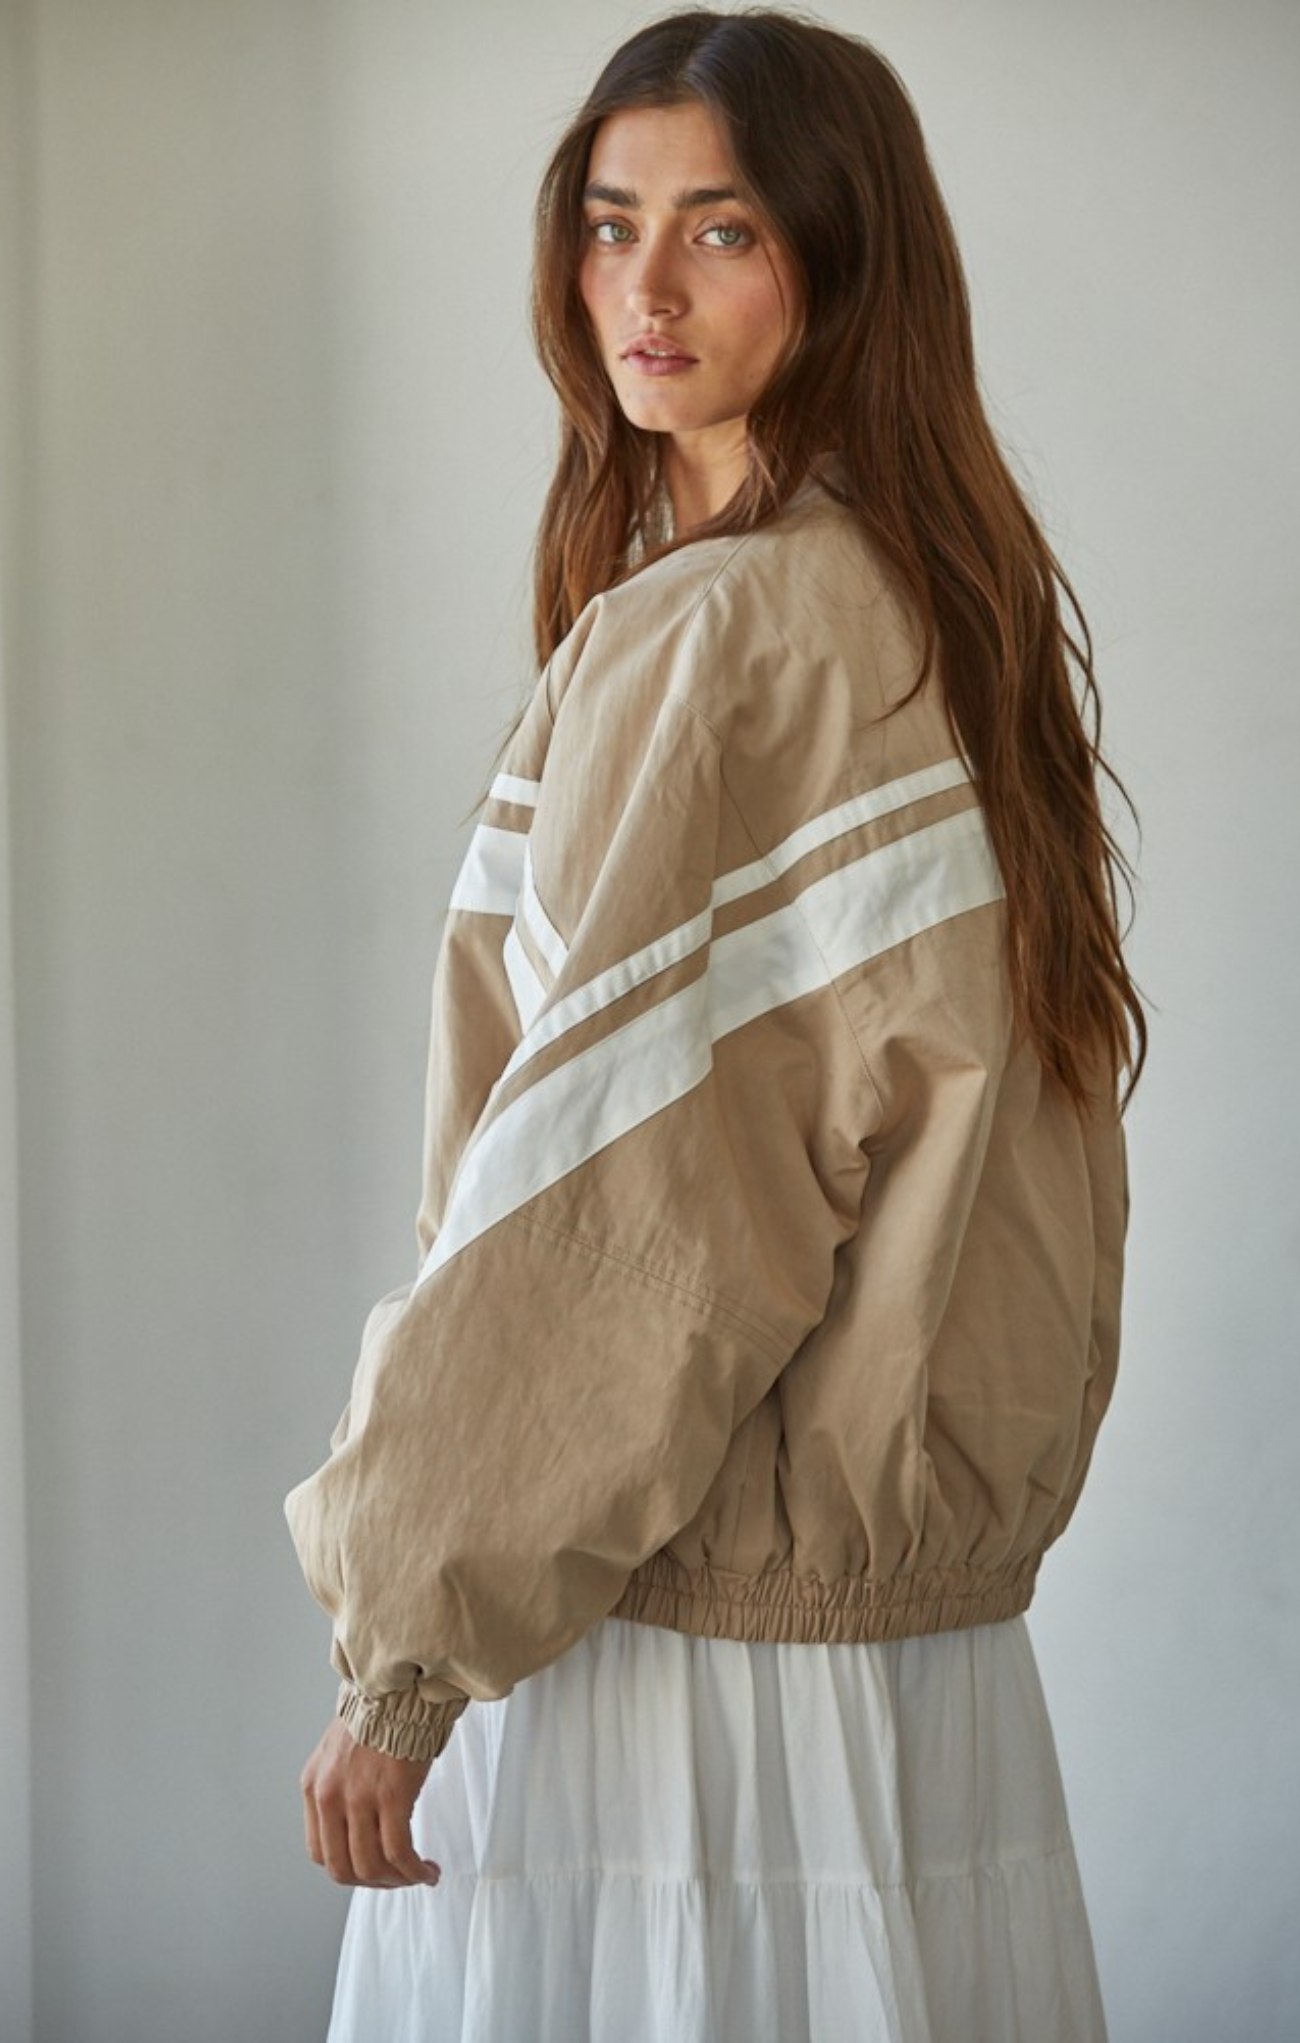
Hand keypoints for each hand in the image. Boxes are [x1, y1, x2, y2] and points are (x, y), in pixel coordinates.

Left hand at [300, 1717, 440, 1887]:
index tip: (372, 1868)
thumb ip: (341, 1791)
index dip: (348, 1869)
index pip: (320, 1853)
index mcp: (314, 1787)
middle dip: (372, 1882)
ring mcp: (359, 1798)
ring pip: (371, 1866)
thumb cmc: (378, 1717)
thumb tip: (360, 1829)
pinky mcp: (392, 1795)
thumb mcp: (339, 1756)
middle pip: (342, 1868)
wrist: (400, 1688)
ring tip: (418, 1874)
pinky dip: (415, 1870)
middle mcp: (330, 1797)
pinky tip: (429, 1870)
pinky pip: (400, 1852)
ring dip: (397, 1881)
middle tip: (396, 1878)